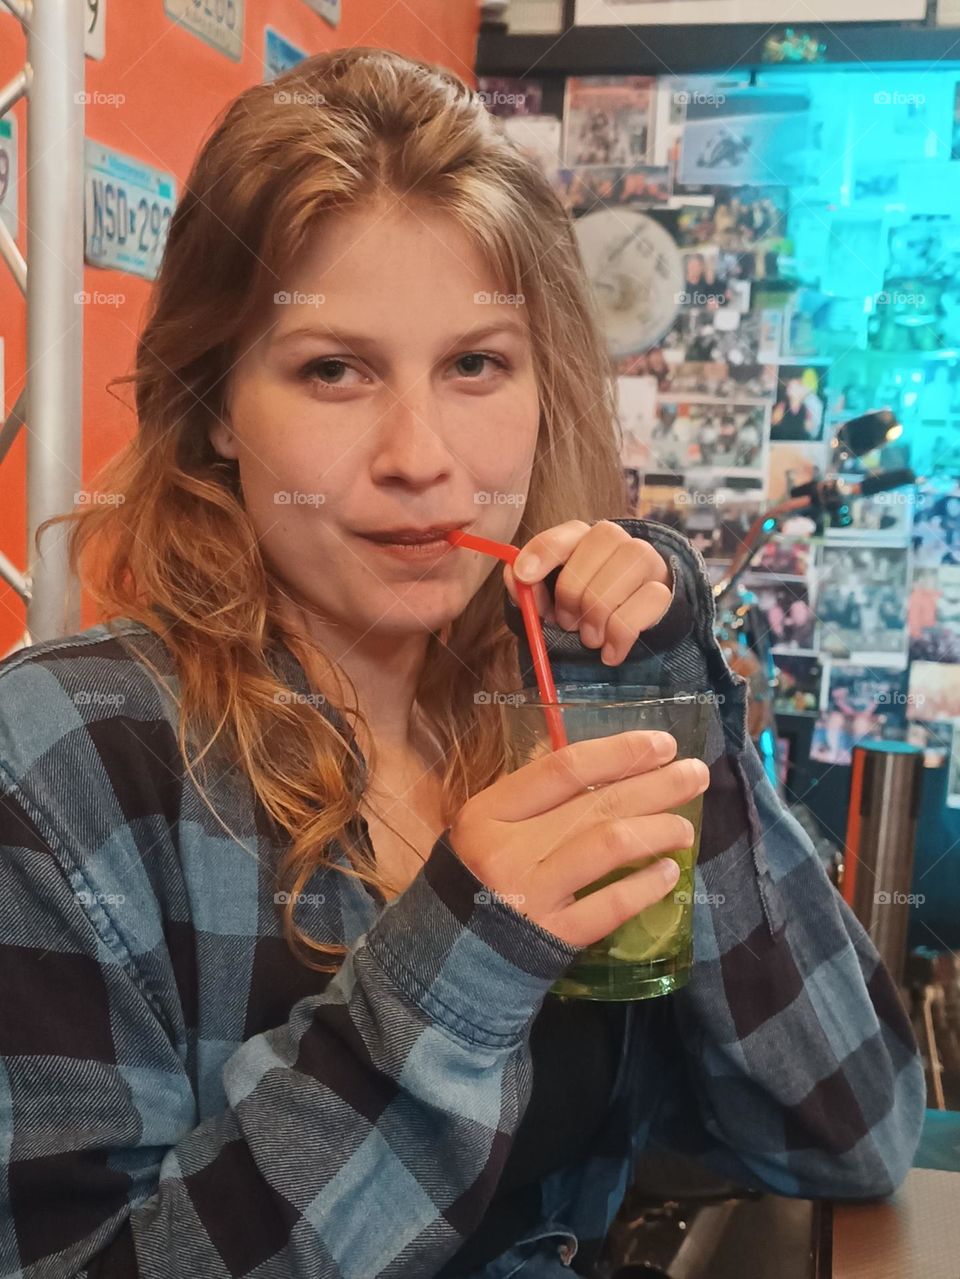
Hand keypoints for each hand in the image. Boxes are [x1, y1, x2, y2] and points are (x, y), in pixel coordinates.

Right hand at [447, 729, 709, 948]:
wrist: (450, 955)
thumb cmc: (476, 878)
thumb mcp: (489, 827)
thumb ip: (537, 799)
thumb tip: (614, 769)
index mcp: (490, 812)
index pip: (564, 767)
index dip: (620, 752)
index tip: (662, 744)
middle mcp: (509, 848)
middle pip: (597, 803)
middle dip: (656, 785)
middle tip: (695, 774)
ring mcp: (531, 894)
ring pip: (609, 846)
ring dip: (657, 830)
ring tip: (685, 827)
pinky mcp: (553, 936)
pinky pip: (611, 905)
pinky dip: (645, 885)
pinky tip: (668, 873)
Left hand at [503, 519, 672, 665]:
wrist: (627, 627)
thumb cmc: (581, 607)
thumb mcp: (548, 600)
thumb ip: (528, 587)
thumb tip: (517, 575)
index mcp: (582, 537)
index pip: (566, 532)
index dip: (543, 551)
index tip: (526, 576)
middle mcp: (616, 541)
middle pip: (595, 547)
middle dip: (573, 592)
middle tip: (566, 623)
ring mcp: (645, 561)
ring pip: (622, 574)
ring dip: (597, 614)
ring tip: (590, 638)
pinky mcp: (664, 589)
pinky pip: (646, 604)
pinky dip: (621, 635)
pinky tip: (610, 652)